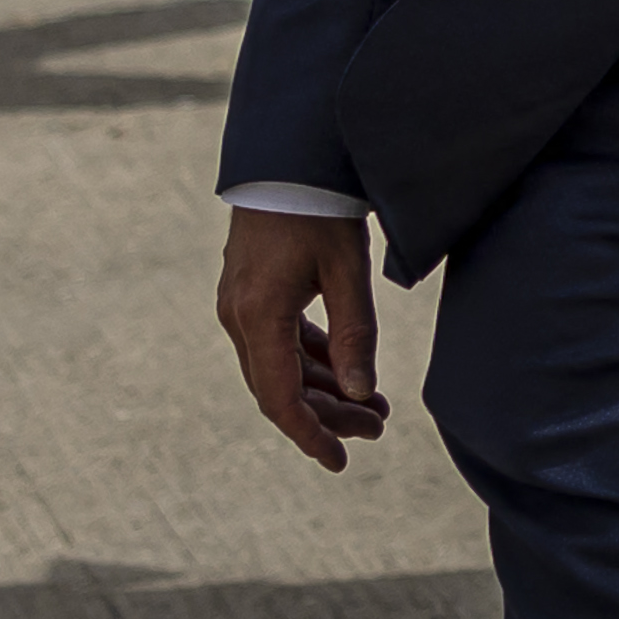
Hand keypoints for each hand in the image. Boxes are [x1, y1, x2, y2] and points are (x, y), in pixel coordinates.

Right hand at [216, 207, 390, 469]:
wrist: (290, 156)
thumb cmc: (321, 208)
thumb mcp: (346, 271)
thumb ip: (355, 334)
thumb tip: (362, 394)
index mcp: (258, 316)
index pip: (280, 399)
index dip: (310, 436)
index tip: (341, 462)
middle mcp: (239, 317)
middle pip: (281, 388)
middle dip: (329, 414)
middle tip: (379, 427)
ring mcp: (241, 304)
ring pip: (281, 367)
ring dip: (325, 389)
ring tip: (376, 406)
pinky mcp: (252, 292)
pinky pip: (280, 342)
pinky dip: (313, 361)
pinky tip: (348, 373)